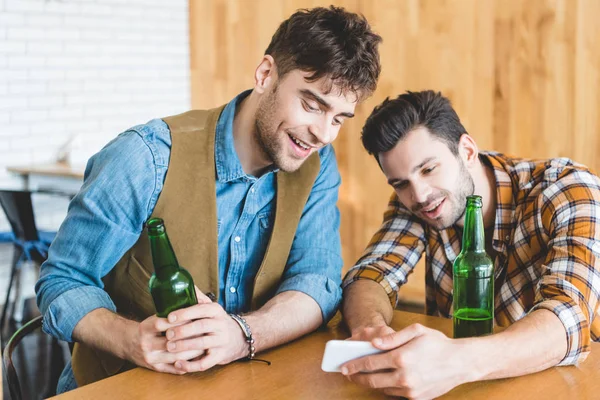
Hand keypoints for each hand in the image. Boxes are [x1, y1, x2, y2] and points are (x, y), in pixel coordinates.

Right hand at [126, 314, 204, 373]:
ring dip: (191, 352)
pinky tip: (197, 359)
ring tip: (204, 346)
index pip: (163, 324)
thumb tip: (192, 303)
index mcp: (145, 328)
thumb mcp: (153, 317)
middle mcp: (146, 344)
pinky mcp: (154, 368)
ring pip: (174, 356)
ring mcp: (150, 357)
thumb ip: (169, 314)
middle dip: (189, 338)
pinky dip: (186, 364)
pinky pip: (173, 369)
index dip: (180, 322)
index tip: (195, 319)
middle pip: (170, 342)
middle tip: (204, 334)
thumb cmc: (148, 328)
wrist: (128, 343)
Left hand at [164, 288, 247, 372]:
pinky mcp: (220, 356)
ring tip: (170, 347)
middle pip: (201, 326)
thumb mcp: (211, 307)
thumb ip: (197, 297)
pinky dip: (191, 365)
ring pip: (203, 344)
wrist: (239, 337)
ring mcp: (221, 341)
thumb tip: (182, 283)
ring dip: (185, 346)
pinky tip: (178, 364)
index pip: (201, 309)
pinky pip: (206, 363)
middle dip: (183, 330)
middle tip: (167, 334)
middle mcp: (220, 324)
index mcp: (216, 311)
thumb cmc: (217, 322)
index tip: (169, 317)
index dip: (185, 313)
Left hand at [342, 324, 469, 399]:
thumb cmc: (438, 343)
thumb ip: (392, 337)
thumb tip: (373, 343)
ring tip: (363, 376)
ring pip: (382, 388)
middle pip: (372, 380)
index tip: (343, 366)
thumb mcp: (416, 331)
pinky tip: (382, 379)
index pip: (370, 363)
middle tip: (348, 374)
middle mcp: (404, 377)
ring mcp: (410, 390)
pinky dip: (386, 387)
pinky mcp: (416, 398)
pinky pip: (395, 394)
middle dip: (357, 377)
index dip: (354, 365)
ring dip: (371, 383)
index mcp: (401, 358)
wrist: (461, 362)